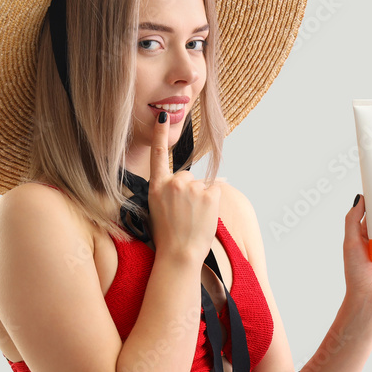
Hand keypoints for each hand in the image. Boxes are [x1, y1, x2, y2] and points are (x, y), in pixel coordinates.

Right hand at [146, 111, 219, 263]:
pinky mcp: (208, 193)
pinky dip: (213, 202)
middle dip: (189, 192)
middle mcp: (173, 183)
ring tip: (193, 219)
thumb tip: (192, 183)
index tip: (161, 116)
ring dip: (201, 199)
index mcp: (156, 187)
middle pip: (186, 176)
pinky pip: (215, 190)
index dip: (159, 135)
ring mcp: (191, 187)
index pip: (157, 155)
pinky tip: (204, 216)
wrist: (179, 255)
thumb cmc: (169, 238)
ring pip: (200, 185)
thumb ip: (168, 193)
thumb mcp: (159, 210)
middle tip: (184, 215)